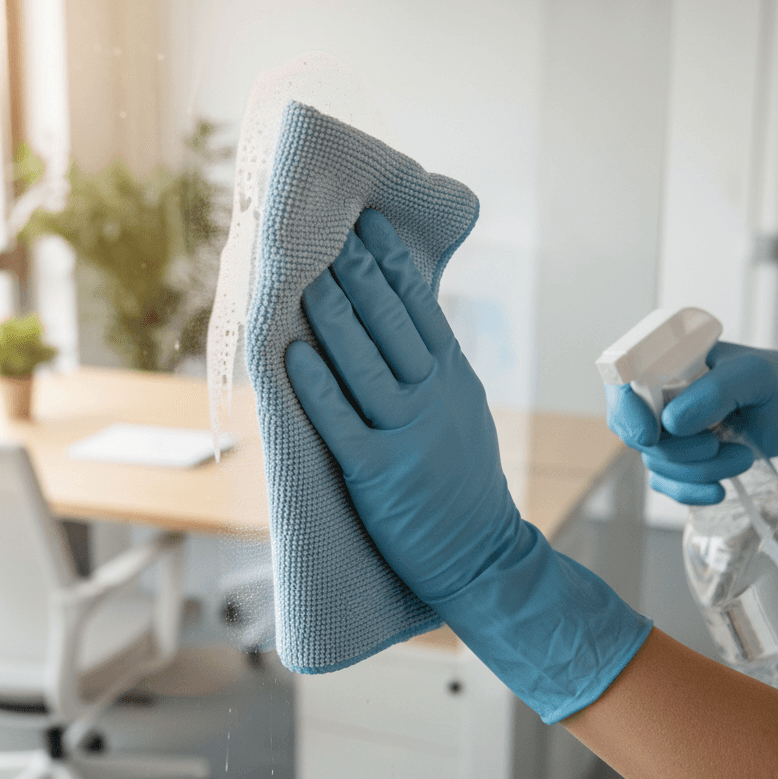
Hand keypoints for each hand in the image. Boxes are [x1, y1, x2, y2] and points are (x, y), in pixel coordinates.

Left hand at [286, 209, 651, 723]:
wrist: (483, 555)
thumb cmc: (464, 480)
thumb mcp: (462, 409)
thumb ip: (435, 367)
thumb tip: (403, 320)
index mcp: (453, 378)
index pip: (421, 307)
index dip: (392, 262)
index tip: (369, 223)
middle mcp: (434, 398)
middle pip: (392, 324)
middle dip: (360, 273)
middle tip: (330, 232)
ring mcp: (409, 435)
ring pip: (366, 365)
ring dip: (335, 318)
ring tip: (309, 278)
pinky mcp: (380, 474)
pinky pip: (341, 423)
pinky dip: (316, 388)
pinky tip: (293, 355)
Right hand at [606, 342, 777, 504]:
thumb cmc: (776, 382)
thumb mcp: (753, 375)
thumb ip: (713, 392)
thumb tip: (672, 422)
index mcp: (665, 363)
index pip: (619, 381)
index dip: (625, 409)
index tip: (650, 433)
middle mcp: (657, 396)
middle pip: (634, 431)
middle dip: (675, 449)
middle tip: (715, 442)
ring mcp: (665, 430)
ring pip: (655, 462)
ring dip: (698, 470)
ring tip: (740, 456)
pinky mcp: (678, 459)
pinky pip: (665, 484)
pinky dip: (690, 491)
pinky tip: (719, 488)